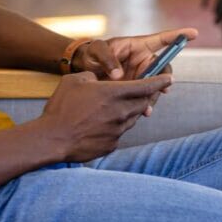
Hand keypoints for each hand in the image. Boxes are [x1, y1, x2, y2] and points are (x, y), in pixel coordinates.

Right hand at [39, 71, 172, 160]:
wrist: (52, 138)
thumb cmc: (61, 107)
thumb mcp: (75, 80)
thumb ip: (93, 77)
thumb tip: (100, 81)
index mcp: (114, 93)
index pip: (147, 86)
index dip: (160, 81)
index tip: (170, 78)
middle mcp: (121, 112)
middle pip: (144, 103)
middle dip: (147, 96)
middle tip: (144, 92)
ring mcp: (118, 130)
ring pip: (133, 118)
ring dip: (130, 111)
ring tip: (115, 107)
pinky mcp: (112, 144)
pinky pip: (120, 132)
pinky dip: (116, 125)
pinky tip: (101, 124)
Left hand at [73, 28, 197, 114]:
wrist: (85, 70)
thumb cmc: (92, 54)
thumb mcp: (97, 51)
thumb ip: (108, 60)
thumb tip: (119, 76)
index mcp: (138, 46)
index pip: (162, 39)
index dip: (178, 36)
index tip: (193, 33)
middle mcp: (143, 59)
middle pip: (163, 68)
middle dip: (165, 79)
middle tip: (164, 89)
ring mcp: (141, 74)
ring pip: (156, 84)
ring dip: (155, 95)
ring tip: (147, 107)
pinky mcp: (135, 87)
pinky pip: (146, 95)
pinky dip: (146, 103)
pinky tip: (143, 111)